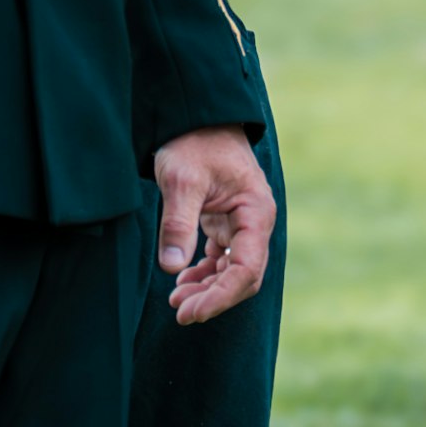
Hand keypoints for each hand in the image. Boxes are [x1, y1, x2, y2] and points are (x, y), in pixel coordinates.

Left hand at [153, 124, 274, 325]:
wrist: (196, 115)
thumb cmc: (193, 141)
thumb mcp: (182, 179)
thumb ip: (178, 222)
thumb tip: (170, 268)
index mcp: (255, 211)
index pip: (246, 269)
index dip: (220, 296)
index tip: (190, 311)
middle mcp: (255, 220)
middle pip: (243, 276)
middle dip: (213, 297)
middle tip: (179, 312)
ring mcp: (242, 222)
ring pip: (232, 270)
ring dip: (208, 289)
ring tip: (176, 300)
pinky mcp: (227, 221)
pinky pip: (222, 258)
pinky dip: (205, 273)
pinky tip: (182, 279)